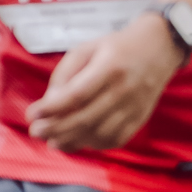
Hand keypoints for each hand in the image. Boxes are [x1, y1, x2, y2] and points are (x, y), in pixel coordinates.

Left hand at [26, 12, 184, 151]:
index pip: (77, 94)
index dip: (52, 108)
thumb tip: (50, 103)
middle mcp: (124, 90)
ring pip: (99, 133)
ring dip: (72, 141)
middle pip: (86, 118)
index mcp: (110, 67)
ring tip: (52, 141)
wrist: (159, 48)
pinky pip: (115, 139)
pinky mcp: (140, 118)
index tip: (32, 113)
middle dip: (56, 129)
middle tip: (36, 131)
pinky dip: (93, 144)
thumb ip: (66, 73)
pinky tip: (79, 141)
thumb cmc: (117, 47)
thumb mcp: (87, 49)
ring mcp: (134, 107)